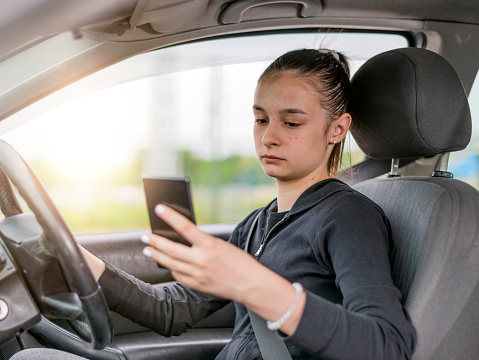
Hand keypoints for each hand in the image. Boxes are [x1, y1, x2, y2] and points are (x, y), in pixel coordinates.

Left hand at [141, 204, 269, 302]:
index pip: (185, 227)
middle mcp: (202, 260)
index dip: (170, 217)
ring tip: (148, 249)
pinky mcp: (198, 285)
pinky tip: (167, 264)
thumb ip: (203, 242)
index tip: (159, 208)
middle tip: (145, 236)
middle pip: (171, 249)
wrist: (251, 284)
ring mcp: (198, 275)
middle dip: (155, 241)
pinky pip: (179, 276)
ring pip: (171, 264)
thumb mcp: (223, 245)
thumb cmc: (240, 262)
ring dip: (157, 255)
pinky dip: (171, 268)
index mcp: (210, 246)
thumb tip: (184, 238)